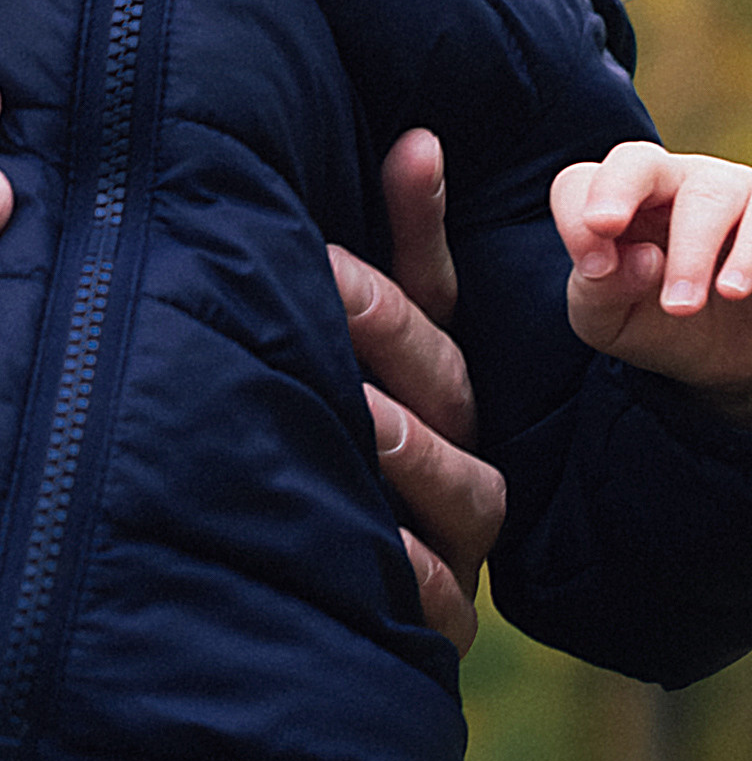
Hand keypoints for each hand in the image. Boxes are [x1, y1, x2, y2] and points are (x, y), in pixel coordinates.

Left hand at [328, 128, 505, 655]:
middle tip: (327, 276)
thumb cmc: (300, 465)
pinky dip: (410, 567)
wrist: (297, 615)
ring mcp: (452, 539)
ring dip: (410, 444)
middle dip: (388, 327)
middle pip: (445, 380)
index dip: (420, 223)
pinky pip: (438, 598)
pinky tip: (372, 542)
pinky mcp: (434, 618)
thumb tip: (390, 141)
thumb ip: (336, 271)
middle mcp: (454, 453)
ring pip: (463, 485)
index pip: (435, 295)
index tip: (408, 151)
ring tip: (356, 411)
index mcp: (429, 387)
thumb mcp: (305, 359)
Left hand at [554, 140, 751, 418]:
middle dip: (623, 197)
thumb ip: (601, 294)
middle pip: (640, 163)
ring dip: (699, 248)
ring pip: (714, 192)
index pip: (578, 183)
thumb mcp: (610, 323)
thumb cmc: (657, 326)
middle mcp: (670, 182)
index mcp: (615, 204)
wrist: (729, 356)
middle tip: (616, 237)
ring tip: (702, 301)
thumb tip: (642, 259)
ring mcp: (730, 191)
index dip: (575, 220)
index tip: (593, 270)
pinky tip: (743, 291)